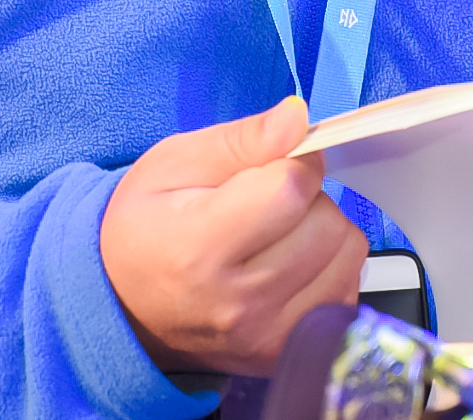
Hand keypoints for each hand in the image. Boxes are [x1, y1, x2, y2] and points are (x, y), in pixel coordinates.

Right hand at [100, 95, 367, 375]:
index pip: (291, 189)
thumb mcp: (175, 163)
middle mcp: (237, 304)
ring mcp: (266, 336)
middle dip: (308, 197)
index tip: (272, 164)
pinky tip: (288, 266)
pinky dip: (328, 270)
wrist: (124, 304)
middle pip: (327, 223)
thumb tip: (298, 118)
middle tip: (265, 203)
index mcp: (199, 249)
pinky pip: (347, 292)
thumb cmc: (147, 226)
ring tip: (277, 234)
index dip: (292, 162)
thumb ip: (243, 140)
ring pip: (347, 255)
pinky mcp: (286, 353)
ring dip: (323, 232)